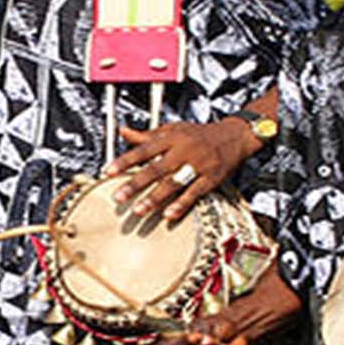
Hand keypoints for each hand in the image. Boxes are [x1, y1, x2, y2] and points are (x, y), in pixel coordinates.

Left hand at [103, 121, 255, 223]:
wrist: (234, 135)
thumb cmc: (199, 134)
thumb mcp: (173, 129)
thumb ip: (147, 135)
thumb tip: (123, 132)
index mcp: (172, 137)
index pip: (144, 149)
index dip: (126, 161)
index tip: (109, 172)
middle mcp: (184, 149)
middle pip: (157, 168)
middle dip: (136, 184)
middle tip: (119, 197)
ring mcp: (198, 164)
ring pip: (174, 182)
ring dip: (155, 197)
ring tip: (139, 210)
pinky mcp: (211, 178)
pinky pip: (195, 192)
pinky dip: (181, 204)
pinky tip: (168, 214)